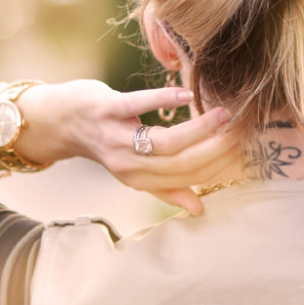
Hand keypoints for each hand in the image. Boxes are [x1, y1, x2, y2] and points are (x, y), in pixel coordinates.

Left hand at [0, 80, 238, 215]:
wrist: (59, 121)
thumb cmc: (106, 142)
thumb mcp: (135, 170)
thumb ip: (167, 188)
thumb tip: (200, 209)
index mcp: (139, 180)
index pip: (188, 179)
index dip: (218, 167)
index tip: (244, 151)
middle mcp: (128, 164)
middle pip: (182, 163)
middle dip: (216, 149)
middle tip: (241, 132)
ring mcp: (116, 136)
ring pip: (166, 141)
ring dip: (199, 129)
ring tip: (223, 115)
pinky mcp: (106, 108)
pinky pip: (139, 105)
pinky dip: (164, 100)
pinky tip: (187, 96)